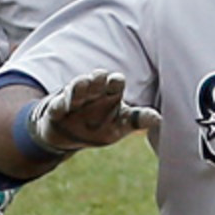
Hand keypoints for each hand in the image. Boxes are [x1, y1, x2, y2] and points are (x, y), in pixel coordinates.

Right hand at [31, 69, 160, 152]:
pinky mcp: (56, 110)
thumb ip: (137, 120)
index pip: (115, 82)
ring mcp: (74, 100)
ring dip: (80, 85)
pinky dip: (60, 105)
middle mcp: (93, 92)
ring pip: (77, 87)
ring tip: (83, 84)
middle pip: (96, 80)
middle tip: (100, 79)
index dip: (115, 82)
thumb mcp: (120, 126)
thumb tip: (158, 118)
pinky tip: (63, 106)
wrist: (68, 136)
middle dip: (98, 78)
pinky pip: (57, 105)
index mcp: (110, 94)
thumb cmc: (99, 126)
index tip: (115, 83)